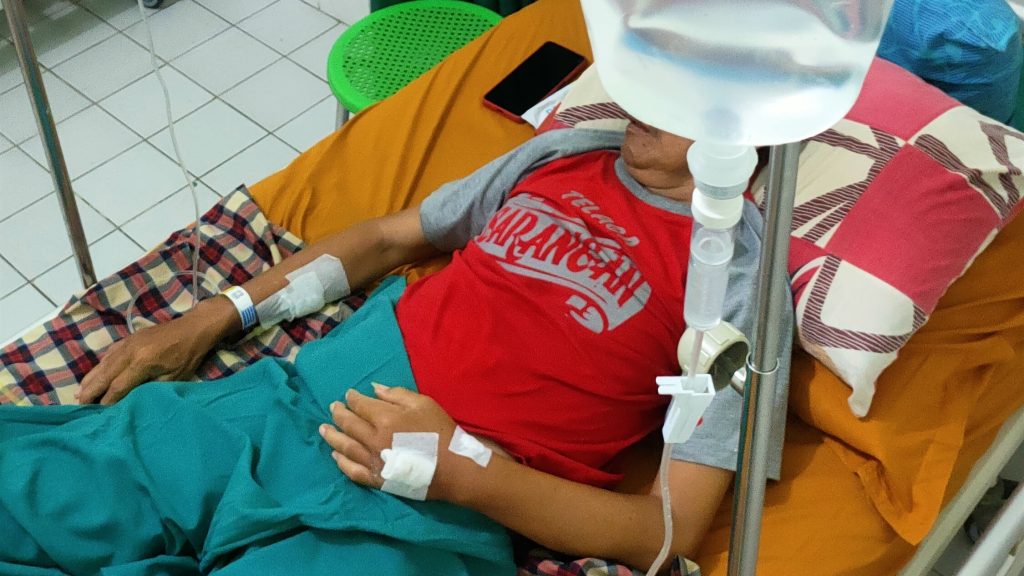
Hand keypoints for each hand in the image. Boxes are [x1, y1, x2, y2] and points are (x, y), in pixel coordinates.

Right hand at [76, 312, 219, 405]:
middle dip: (90, 391)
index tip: (98, 413)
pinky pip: (108, 354)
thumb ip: (151, 388)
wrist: (193, 328)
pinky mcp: (129, 338)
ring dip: (90, 379)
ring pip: (103, 364)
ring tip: (78, 394)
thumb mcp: (174, 377)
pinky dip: (98, 366)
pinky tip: (92, 375)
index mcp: (142, 363)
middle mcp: (129, 352)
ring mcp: (127, 343)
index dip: (107, 401)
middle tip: (78, 405)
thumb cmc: (187, 356)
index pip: (118, 387)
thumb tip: (130, 401)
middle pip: (104, 375)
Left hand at [319, 383, 463, 500]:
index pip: (361, 405)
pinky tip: (335, 456)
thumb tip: (373, 389)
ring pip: (345, 447)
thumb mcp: (423, 404)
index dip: (352, 399)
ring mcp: (373, 461)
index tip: (347, 395)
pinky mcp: (377, 479)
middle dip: (338, 414)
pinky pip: (352, 471)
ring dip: (332, 436)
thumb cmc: (441, 431)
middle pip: (349, 424)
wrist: (453, 468)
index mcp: (385, 418)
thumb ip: (396, 394)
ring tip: (323, 429)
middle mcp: (373, 439)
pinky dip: (341, 463)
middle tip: (332, 408)